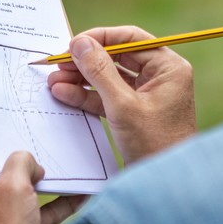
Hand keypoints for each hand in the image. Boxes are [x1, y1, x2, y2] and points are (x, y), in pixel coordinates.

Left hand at [0, 152, 85, 223]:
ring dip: (44, 178)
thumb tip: (31, 162)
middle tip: (38, 130)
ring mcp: (0, 219)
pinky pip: (40, 212)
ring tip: (66, 160)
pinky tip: (81, 194)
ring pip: (24, 189)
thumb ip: (20, 162)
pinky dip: (58, 203)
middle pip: (0, 167)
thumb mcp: (13, 187)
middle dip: (20, 152)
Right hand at [47, 26, 195, 164]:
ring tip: (54, 80)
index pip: (131, 39)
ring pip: (108, 78)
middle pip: (117, 57)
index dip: (100, 38)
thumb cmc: (154, 145)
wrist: (162, 186)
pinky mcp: (133, 112)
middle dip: (85, 61)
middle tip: (58, 63)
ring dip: (81, 79)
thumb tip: (80, 43)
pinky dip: (86, 96)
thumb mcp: (123, 106)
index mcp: (168, 68)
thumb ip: (99, 71)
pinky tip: (63, 93)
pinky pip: (107, 97)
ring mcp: (146, 95)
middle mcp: (159, 77)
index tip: (74, 44)